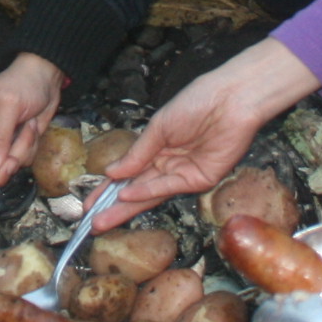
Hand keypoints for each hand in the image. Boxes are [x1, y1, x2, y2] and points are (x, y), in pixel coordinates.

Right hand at [0, 53, 66, 185]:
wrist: (46, 77)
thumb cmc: (23, 82)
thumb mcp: (10, 104)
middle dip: (3, 162)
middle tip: (15, 149)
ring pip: (5, 166)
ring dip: (20, 150)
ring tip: (26, 125)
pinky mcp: (12, 146)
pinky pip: (20, 160)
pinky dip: (29, 147)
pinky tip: (30, 127)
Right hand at [98, 39, 319, 226]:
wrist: (231, 99)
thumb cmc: (198, 102)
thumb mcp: (159, 126)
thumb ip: (138, 153)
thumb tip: (113, 172)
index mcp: (158, 148)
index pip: (129, 174)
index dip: (109, 188)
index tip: (90, 202)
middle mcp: (170, 164)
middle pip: (137, 190)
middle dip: (113, 206)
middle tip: (91, 222)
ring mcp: (184, 173)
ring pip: (149, 195)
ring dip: (125, 207)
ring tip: (102, 220)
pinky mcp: (200, 179)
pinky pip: (168, 187)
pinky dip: (147, 192)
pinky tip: (127, 195)